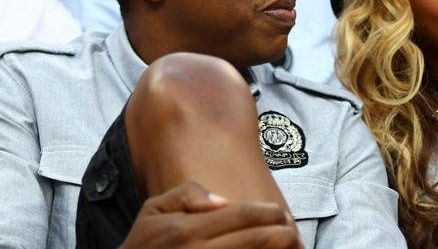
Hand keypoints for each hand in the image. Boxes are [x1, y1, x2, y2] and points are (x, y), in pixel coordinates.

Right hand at [121, 181, 302, 248]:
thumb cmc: (144, 245)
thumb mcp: (153, 210)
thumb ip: (187, 194)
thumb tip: (222, 200)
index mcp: (187, 230)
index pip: (239, 216)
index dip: (266, 214)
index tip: (279, 213)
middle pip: (255, 240)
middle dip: (281, 233)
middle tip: (292, 230)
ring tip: (293, 246)